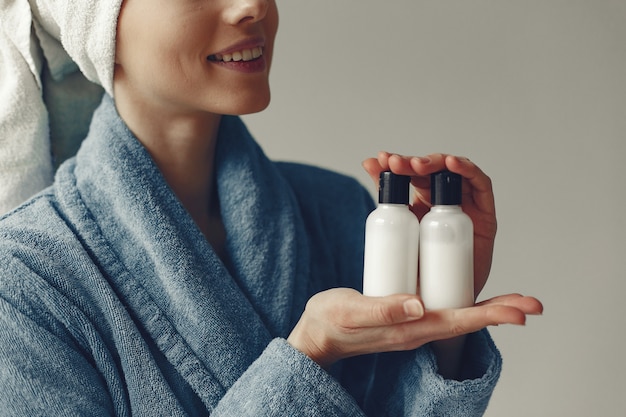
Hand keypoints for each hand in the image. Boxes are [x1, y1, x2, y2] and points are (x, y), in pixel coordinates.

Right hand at [287, 288, 541, 368]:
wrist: (317, 334)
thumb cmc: (331, 322)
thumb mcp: (351, 311)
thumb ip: (383, 310)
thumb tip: (418, 305)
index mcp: (409, 329)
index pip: (458, 321)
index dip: (490, 315)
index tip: (520, 311)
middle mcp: (417, 328)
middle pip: (467, 319)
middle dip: (501, 311)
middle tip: (533, 303)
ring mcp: (413, 322)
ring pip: (458, 313)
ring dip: (488, 308)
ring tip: (515, 299)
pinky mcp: (406, 314)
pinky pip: (442, 306)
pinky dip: (461, 297)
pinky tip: (466, 287)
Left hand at [362, 152, 496, 297]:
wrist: (442, 306)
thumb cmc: (418, 275)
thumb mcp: (397, 236)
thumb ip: (385, 202)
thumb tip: (367, 162)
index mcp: (420, 204)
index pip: (409, 175)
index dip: (395, 165)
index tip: (378, 161)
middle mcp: (443, 201)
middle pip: (430, 171)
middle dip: (412, 163)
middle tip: (395, 164)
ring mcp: (465, 205)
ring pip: (453, 172)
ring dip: (436, 162)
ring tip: (417, 165)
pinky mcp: (485, 214)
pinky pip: (480, 185)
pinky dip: (467, 170)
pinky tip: (451, 164)